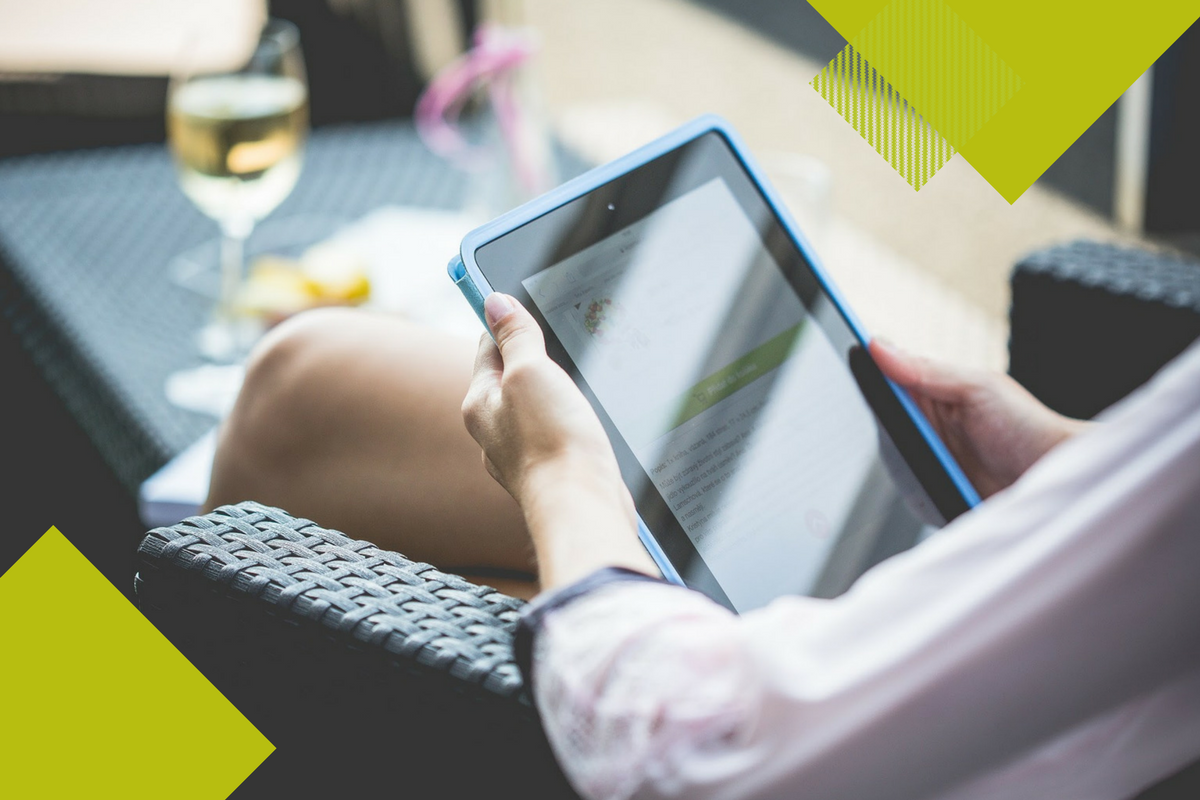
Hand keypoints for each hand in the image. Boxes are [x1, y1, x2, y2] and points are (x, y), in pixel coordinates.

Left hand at [462, 293, 655, 587]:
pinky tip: (590, 416)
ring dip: (557, 389)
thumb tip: (496, 301)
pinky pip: (559, 431)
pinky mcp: (555, 469)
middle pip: (512, 377)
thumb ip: (515, 337)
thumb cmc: (551, 444)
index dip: (507, 320)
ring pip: (538, 406)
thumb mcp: (529, 373)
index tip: (520, 298)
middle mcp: (496, 431)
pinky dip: (571, 418)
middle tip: (562, 332)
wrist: (581, 508)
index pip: (489, 347)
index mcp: (481, 404)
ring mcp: (525, 453)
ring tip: (580, 373)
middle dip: (536, 355)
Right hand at [870, 340, 1090, 497]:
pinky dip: (912, 491)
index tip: (840, 354)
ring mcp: (927, 462)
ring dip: (899, 461)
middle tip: (903, 424)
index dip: (861, 370)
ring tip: (929, 458)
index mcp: (931, 393)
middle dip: (881, 423)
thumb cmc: (1026, 426)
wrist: (1055, 479)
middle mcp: (924, 427)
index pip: (883, 379)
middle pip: (879, 423)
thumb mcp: (977, 387)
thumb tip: (877, 346)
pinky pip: (906, 494)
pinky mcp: (932, 496)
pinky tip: (929, 484)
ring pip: (889, 461)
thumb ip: (926, 369)